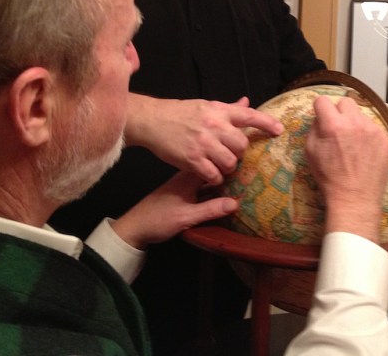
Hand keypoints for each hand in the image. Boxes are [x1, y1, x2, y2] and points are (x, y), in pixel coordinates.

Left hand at [110, 171, 238, 249]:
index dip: (229, 159)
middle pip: (213, 168)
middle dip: (230, 168)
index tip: (249, 159)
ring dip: (223, 179)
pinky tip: (227, 193)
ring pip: (209, 178)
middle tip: (252, 169)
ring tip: (244, 180)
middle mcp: (188, 178)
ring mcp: (186, 186)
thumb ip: (211, 209)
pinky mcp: (184, 194)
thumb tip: (237, 202)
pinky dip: (215, 189)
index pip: (213, 162)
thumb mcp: (186, 217)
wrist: (135, 228)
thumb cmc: (158, 220)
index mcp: (189, 177)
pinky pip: (204, 188)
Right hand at [125, 94, 283, 184]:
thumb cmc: (182, 113)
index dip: (267, 123)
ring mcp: (203, 143)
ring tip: (219, 165)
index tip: (279, 131)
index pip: (249, 115)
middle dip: (239, 153)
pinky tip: (210, 174)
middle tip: (230, 153)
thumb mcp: (207, 106)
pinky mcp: (192, 159)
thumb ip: (229, 109)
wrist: (153, 120)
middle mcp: (214, 126)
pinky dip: (215, 178)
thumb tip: (247, 102)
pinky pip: (214, 175)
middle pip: (242, 145)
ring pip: (230, 162)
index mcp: (219, 111)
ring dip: (228, 167)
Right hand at [304, 96, 387, 241]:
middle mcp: (354, 123)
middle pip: (345, 102)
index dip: (320, 108)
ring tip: (352, 143)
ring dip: (354, 123)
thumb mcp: (311, 152)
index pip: (323, 100)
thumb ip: (314, 129)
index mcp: (333, 125)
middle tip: (338, 128)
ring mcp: (372, 129)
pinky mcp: (384, 138)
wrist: (355, 198)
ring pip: (360, 114)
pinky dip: (367, 134)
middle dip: (339, 112)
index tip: (322, 116)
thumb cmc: (330, 178)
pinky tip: (363, 150)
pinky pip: (373, 127)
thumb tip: (320, 117)